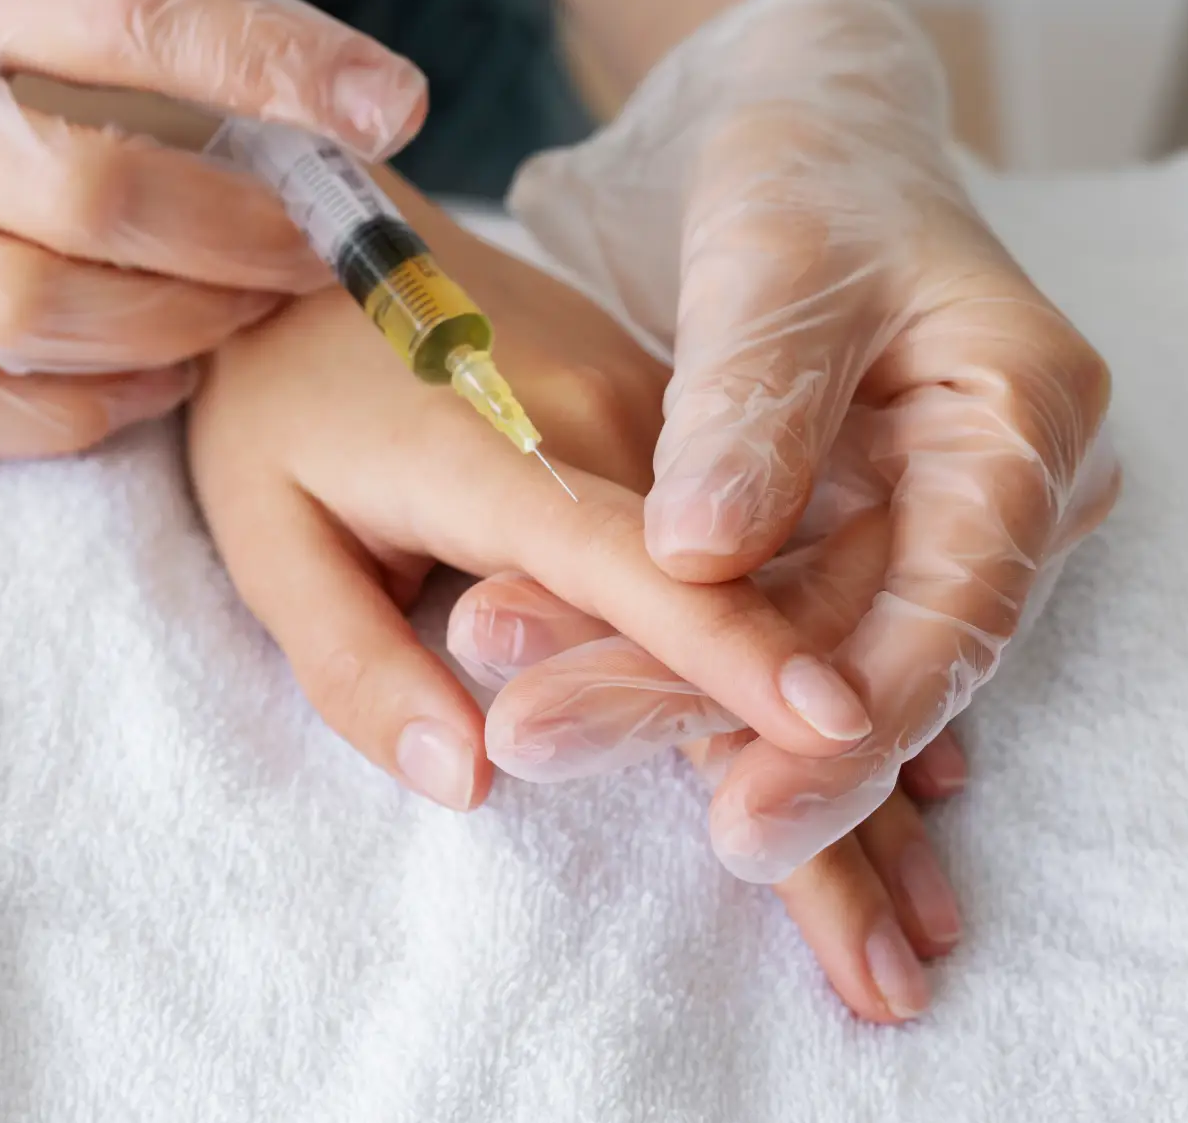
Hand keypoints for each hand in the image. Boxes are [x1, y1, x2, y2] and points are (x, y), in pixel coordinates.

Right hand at [0, 0, 426, 455]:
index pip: (122, 15)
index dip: (273, 61)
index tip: (390, 98)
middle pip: (103, 195)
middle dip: (254, 229)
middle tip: (334, 238)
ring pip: (55, 318)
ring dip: (195, 320)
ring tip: (259, 300)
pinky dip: (104, 406)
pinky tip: (161, 369)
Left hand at [185, 170, 955, 1017]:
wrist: (316, 243)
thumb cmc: (275, 391)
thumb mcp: (264, 525)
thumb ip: (358, 658)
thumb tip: (469, 784)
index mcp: (506, 447)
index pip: (642, 567)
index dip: (732, 651)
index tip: (829, 730)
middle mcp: (614, 428)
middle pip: (749, 608)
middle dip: (835, 772)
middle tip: (897, 944)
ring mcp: (657, 422)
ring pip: (780, 589)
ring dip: (859, 742)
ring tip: (922, 904)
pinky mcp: (669, 428)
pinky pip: (758, 553)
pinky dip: (821, 663)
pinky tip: (894, 759)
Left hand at [504, 0, 1119, 880]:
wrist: (795, 122)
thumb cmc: (806, 162)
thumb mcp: (776, 257)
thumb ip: (750, 402)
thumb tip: (704, 557)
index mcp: (1023, 414)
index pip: (960, 608)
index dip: (858, 723)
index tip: (749, 812)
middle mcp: (987, 489)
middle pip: (862, 650)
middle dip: (708, 713)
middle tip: (552, 744)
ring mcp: (909, 516)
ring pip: (789, 644)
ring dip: (651, 679)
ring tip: (515, 712)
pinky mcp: (829, 528)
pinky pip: (748, 610)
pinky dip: (647, 633)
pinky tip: (538, 657)